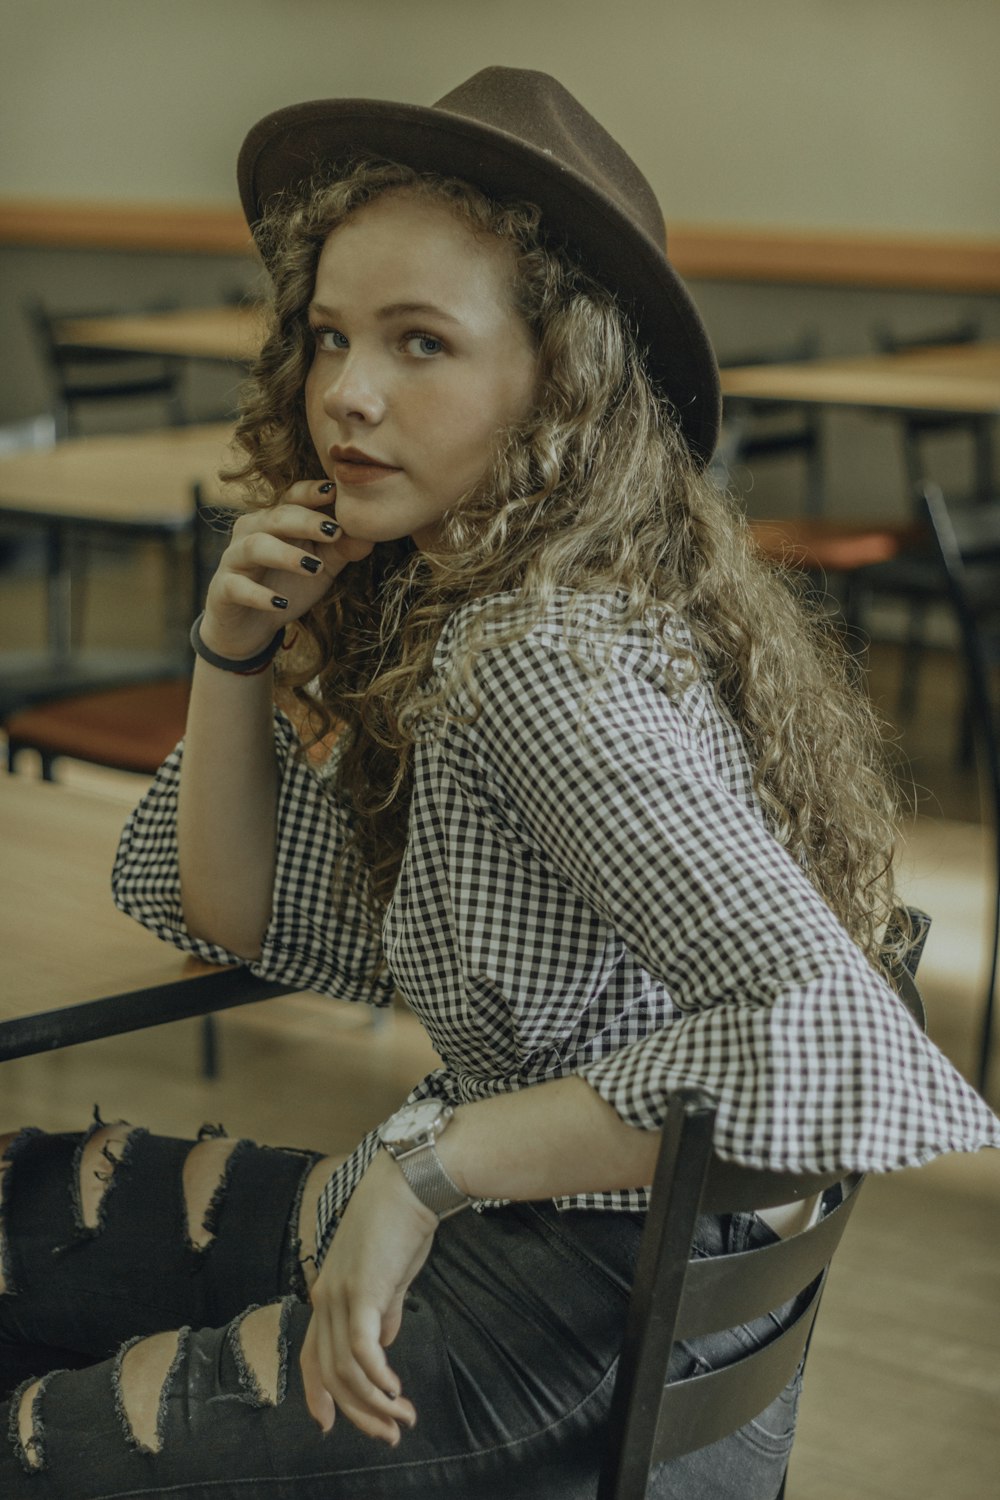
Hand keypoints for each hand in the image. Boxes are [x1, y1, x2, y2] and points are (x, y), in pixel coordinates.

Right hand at [201, 479, 373, 660]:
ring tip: (313, 567)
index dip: (311, 493)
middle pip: (276, 517)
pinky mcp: (223, 589)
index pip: (292, 497)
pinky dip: (259, 595)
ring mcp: (234, 559)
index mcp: (275, 521)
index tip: (337, 492)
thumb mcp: (320, 567)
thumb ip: (342, 549)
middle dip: (305, 521)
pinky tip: (281, 603)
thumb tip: (370, 534)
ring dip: (285, 555)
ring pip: (255, 547)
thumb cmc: (286, 586)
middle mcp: (252, 532)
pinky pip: (237, 587)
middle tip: (334, 531)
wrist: (247, 627)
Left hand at [300, 1149, 435, 1444]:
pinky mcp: (361, 1291)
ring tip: (403, 1418)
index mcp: (327, 1292)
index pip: (311, 1354)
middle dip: (357, 1411)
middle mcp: (324, 1297)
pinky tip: (395, 1390)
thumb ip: (383, 1308)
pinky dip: (376, 1378)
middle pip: (327, 1371)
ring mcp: (340, 1294)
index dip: (317, 1393)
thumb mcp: (389, 1274)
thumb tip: (383, 1344)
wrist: (410, 1183)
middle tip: (389, 1435)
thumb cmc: (402, 1223)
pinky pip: (360, 1350)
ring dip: (374, 1402)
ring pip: (345, 1369)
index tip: (329, 1424)